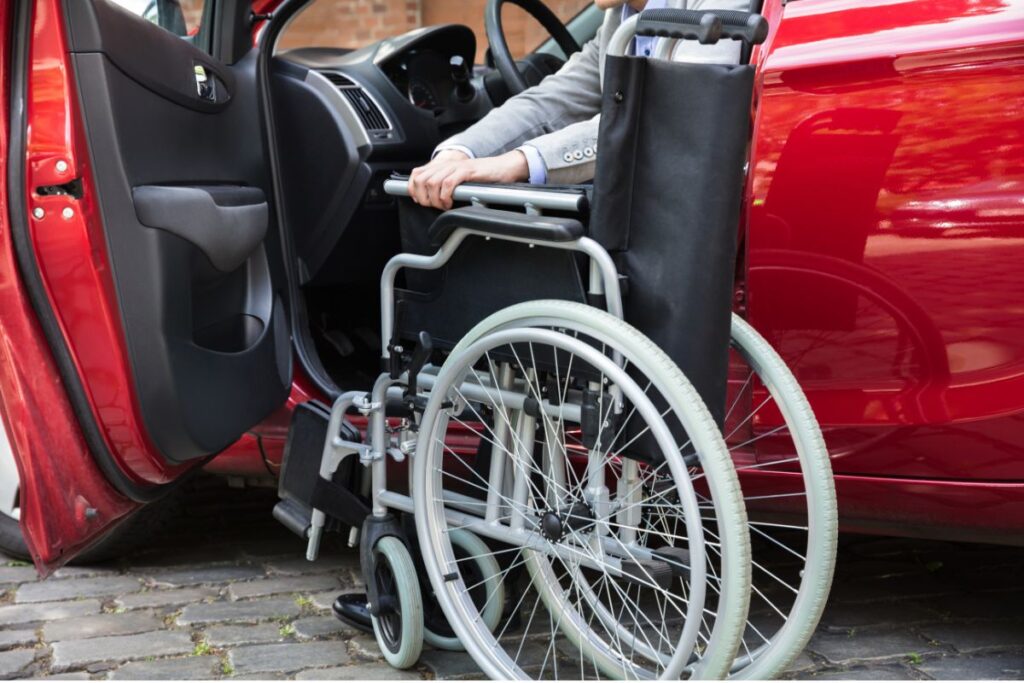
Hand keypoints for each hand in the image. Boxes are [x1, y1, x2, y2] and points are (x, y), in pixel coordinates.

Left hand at [409, 149, 528, 209]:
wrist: (503, 168)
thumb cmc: (483, 177)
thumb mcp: (459, 179)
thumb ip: (445, 184)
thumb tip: (431, 198)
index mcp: (443, 166)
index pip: (416, 174)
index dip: (413, 189)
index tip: (420, 200)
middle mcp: (446, 164)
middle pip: (421, 180)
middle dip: (424, 197)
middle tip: (434, 206)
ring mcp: (456, 167)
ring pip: (432, 182)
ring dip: (435, 199)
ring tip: (444, 205)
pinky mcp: (466, 171)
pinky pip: (448, 183)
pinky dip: (445, 196)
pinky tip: (450, 202)